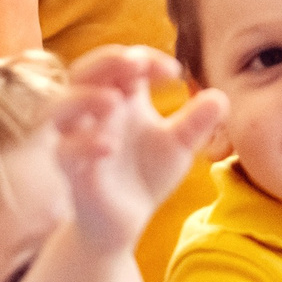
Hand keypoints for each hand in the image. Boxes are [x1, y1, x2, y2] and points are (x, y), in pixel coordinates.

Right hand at [49, 45, 228, 254]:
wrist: (122, 223)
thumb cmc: (145, 174)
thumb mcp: (178, 145)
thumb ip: (197, 121)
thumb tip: (221, 96)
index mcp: (123, 99)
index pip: (126, 62)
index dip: (146, 58)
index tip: (174, 72)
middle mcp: (96, 113)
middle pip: (85, 70)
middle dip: (107, 60)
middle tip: (135, 63)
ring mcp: (79, 139)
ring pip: (59, 106)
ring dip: (84, 96)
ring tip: (114, 100)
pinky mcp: (71, 170)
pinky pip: (66, 150)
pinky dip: (85, 144)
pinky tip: (110, 147)